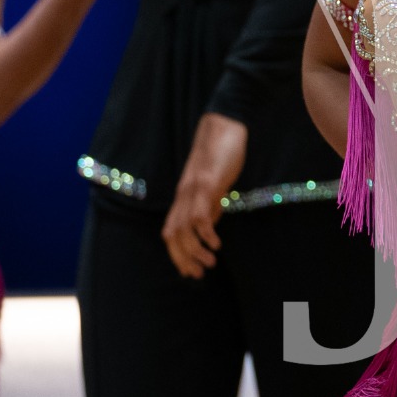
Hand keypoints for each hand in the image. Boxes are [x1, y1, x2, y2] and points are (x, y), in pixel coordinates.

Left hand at [162, 113, 247, 276]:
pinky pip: (199, 214)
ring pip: (183, 229)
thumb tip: (208, 226)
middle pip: (172, 235)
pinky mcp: (206, 182)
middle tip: (199, 274)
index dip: (177, 255)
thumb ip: (210, 204)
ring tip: (210, 264)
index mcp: (184, 196)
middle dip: (183, 259)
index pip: (171, 232)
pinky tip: (216, 243)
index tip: (191, 271)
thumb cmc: (223, 152)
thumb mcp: (215, 184)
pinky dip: (205, 233)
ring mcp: (193, 189)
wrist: (225, 123)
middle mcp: (184, 195)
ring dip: (194, 251)